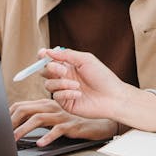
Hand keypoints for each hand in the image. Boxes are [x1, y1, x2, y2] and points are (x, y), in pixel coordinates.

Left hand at [10, 98, 117, 146]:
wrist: (96, 124)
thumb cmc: (72, 122)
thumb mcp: (52, 119)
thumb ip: (37, 118)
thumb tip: (15, 127)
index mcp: (45, 104)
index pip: (21, 105)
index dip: (8, 115)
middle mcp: (51, 106)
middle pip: (26, 109)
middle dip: (11, 121)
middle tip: (2, 134)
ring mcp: (61, 115)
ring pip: (38, 118)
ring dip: (23, 129)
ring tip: (14, 139)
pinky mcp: (70, 124)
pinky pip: (57, 130)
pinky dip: (47, 137)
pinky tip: (40, 144)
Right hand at [41, 47, 155, 131]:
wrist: (113, 97)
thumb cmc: (103, 77)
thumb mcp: (85, 60)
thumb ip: (66, 55)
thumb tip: (48, 51)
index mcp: (68, 65)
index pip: (50, 60)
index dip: (43, 57)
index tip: (42, 54)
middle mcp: (64, 77)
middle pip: (44, 71)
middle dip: (51, 69)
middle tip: (63, 70)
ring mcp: (64, 91)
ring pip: (49, 85)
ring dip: (61, 83)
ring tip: (77, 85)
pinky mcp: (66, 103)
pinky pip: (56, 97)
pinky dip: (66, 93)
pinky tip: (79, 94)